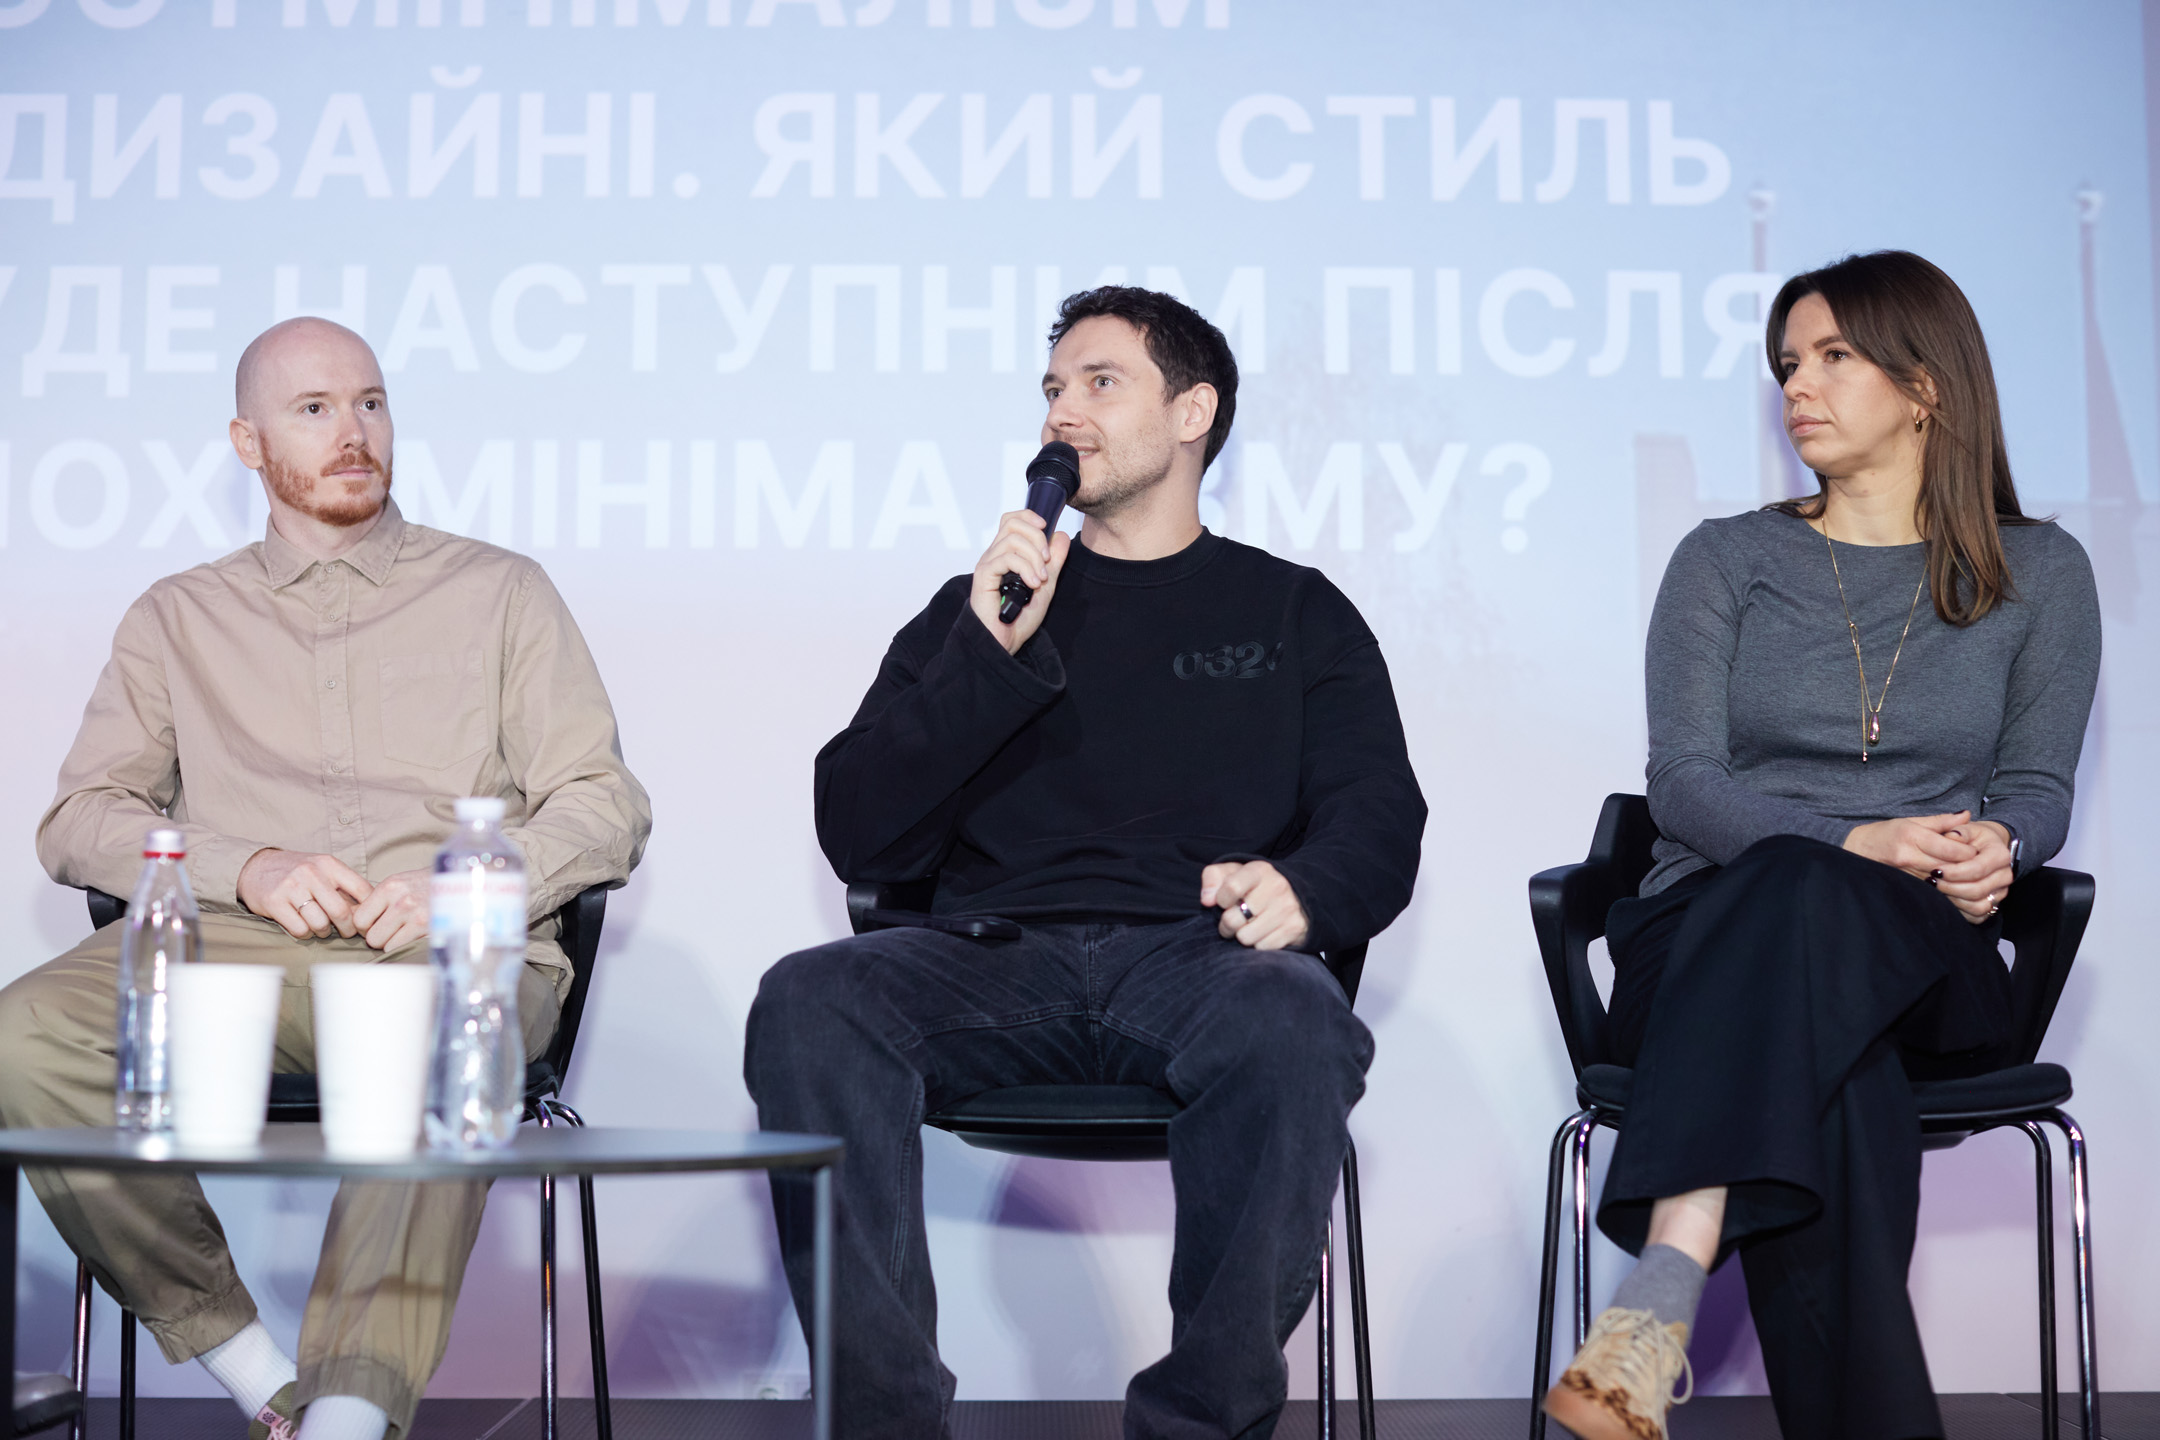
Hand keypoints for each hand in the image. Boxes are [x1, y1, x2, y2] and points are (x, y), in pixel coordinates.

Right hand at [238, 849, 371, 939]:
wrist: (256, 867)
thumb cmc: (297, 872)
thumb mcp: (323, 870)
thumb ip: (344, 887)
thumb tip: (369, 913)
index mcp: (329, 864)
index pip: (362, 889)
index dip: (369, 910)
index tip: (367, 922)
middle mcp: (311, 873)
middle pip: (341, 911)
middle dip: (348, 928)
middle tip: (346, 932)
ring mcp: (292, 887)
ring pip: (320, 923)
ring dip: (324, 932)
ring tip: (322, 929)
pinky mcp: (274, 902)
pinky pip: (300, 929)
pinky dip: (305, 933)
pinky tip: (304, 927)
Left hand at [350, 869, 432, 951]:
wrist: (460, 885)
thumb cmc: (426, 887)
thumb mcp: (400, 884)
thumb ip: (378, 900)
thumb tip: (353, 921)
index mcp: (390, 886)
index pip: (359, 918)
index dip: (366, 926)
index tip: (376, 924)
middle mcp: (400, 899)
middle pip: (370, 935)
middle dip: (378, 936)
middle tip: (391, 931)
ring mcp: (414, 914)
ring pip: (382, 944)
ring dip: (390, 942)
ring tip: (403, 932)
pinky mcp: (426, 927)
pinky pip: (398, 948)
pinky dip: (403, 946)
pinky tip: (413, 936)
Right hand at [971, 509, 1071, 656]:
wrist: (1004, 642)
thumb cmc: (1018, 619)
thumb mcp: (1045, 585)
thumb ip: (1054, 561)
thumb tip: (1061, 535)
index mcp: (1006, 554)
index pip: (1012, 520)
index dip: (1030, 517)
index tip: (1046, 528)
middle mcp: (994, 555)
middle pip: (1012, 523)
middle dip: (1037, 537)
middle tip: (1047, 560)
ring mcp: (988, 564)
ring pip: (1012, 540)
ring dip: (1033, 557)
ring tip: (1040, 579)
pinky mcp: (984, 576)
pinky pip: (1006, 558)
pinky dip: (1025, 568)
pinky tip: (1032, 584)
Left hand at [1201, 860, 1308, 950]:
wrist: (1291, 896)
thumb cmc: (1251, 886)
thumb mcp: (1230, 874)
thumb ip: (1212, 878)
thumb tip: (1207, 900)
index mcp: (1259, 870)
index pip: (1232, 887)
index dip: (1220, 900)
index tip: (1223, 902)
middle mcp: (1277, 887)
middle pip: (1233, 919)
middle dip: (1227, 923)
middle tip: (1233, 919)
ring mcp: (1287, 908)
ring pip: (1246, 938)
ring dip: (1243, 935)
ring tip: (1248, 925)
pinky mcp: (1294, 928)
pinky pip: (1262, 947)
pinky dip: (1258, 943)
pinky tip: (1263, 932)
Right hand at [1842, 811, 1979, 882]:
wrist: (1856, 851)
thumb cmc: (1885, 833)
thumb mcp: (1911, 821)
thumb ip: (1941, 821)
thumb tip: (1966, 815)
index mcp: (1911, 836)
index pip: (1949, 848)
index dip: (1968, 851)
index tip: (1976, 850)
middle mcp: (1908, 856)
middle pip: (1949, 866)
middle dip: (1967, 867)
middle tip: (1980, 865)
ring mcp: (1906, 874)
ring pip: (1942, 881)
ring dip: (1959, 880)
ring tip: (1971, 876)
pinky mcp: (1906, 886)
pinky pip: (1932, 890)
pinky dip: (1946, 889)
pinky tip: (1955, 886)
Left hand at [1935, 820, 2014, 925]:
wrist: (1985, 847)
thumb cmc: (1973, 837)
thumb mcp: (1967, 829)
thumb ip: (1959, 831)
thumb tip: (1952, 836)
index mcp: (2001, 855)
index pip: (1977, 869)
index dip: (1954, 872)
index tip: (1935, 870)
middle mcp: (2005, 875)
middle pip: (1978, 890)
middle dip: (1950, 888)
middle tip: (1931, 881)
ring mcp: (2000, 892)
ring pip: (1978, 906)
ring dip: (1954, 900)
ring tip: (1936, 890)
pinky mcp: (1994, 904)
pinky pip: (1978, 916)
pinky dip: (1960, 911)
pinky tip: (1944, 899)